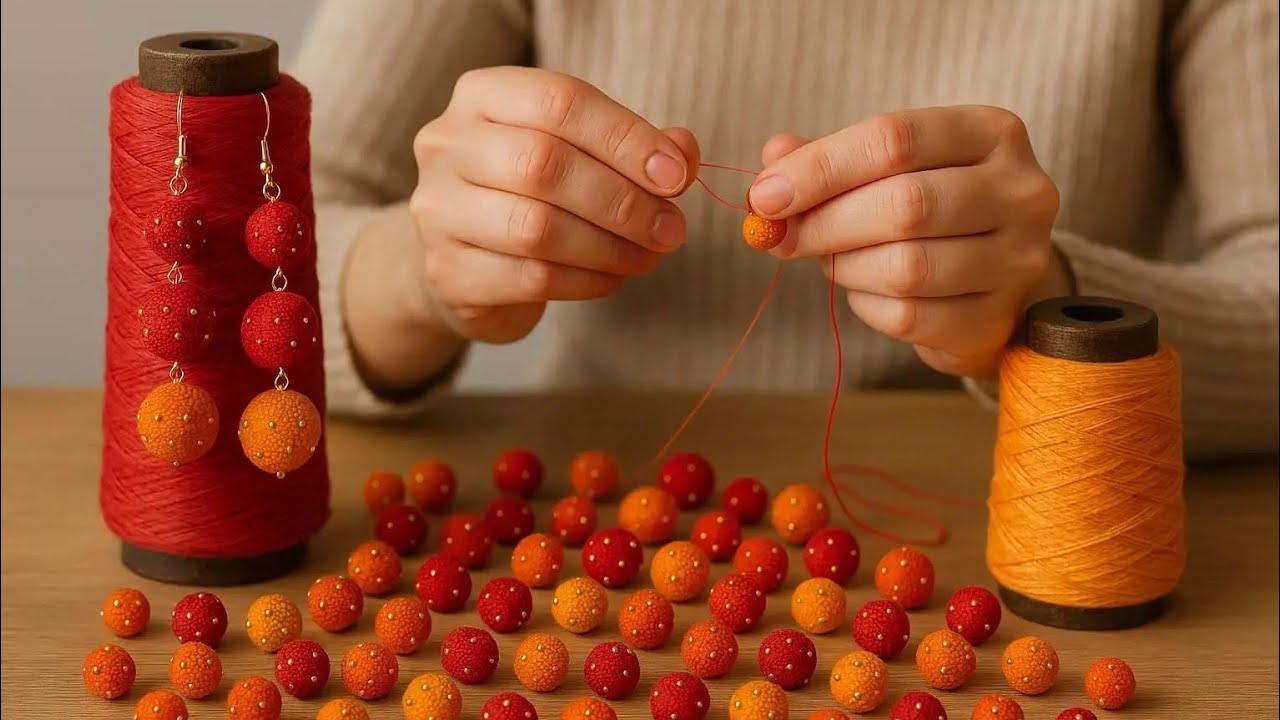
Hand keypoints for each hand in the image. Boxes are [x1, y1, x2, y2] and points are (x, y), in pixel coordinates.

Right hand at [409, 66, 698, 343]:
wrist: (466, 261)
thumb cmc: (533, 194)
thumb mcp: (581, 153)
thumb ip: (634, 146)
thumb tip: (682, 153)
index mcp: (483, 96)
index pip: (559, 101)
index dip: (626, 138)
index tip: (676, 175)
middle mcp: (447, 145)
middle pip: (543, 164)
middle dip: (622, 200)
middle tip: (671, 229)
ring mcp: (438, 210)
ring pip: (534, 228)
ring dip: (609, 246)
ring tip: (649, 255)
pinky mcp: (446, 272)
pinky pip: (529, 278)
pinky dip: (585, 281)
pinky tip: (612, 277)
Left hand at [748, 105, 1069, 378]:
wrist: (992, 281)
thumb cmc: (932, 210)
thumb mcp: (888, 169)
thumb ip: (830, 159)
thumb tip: (774, 160)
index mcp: (992, 133)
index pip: (896, 139)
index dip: (821, 168)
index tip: (765, 195)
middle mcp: (1021, 191)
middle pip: (905, 204)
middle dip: (825, 224)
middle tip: (782, 238)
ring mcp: (1018, 259)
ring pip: (906, 268)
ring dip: (846, 267)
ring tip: (834, 260)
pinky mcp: (998, 318)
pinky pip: (909, 317)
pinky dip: (866, 305)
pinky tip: (865, 291)